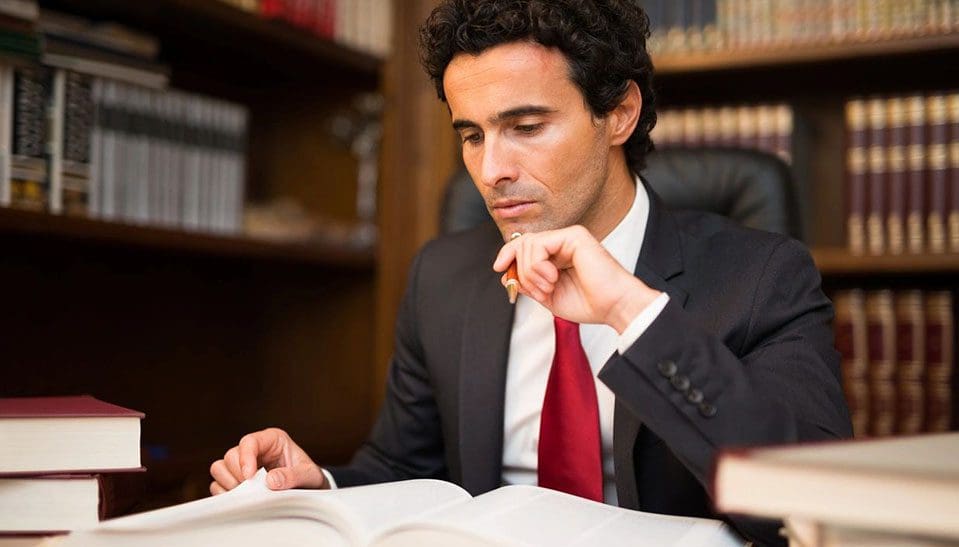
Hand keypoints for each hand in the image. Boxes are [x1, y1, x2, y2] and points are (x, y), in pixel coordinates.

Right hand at [209, 427, 326, 494]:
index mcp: (272, 440)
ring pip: (220, 468)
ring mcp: (243, 464)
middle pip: (231, 456)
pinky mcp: (235, 479)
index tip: (250, 476)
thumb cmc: (309, 478)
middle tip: (254, 490)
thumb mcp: (309, 475)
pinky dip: (226, 493)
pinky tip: (242, 499)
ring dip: (230, 484)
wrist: (309, 489)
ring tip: (249, 494)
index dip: (246, 458)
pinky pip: (217, 484)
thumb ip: (293, 476)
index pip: (249, 442)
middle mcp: (255, 450)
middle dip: (239, 475)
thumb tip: (271, 481)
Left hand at [493, 225, 660, 331]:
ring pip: (528, 245)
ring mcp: (569, 237)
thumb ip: (528, 284)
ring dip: (531, 272)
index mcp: (557, 255)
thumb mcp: (548, 296)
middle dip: (521, 271)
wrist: (613, 307)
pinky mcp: (574, 235)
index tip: (499, 269)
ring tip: (549, 287)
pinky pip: (539, 244)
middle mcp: (563, 243)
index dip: (508, 255)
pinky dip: (538, 265)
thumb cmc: (588, 304)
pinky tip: (552, 277)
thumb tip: (505, 275)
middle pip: (522, 244)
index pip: (524, 247)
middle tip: (540, 291)